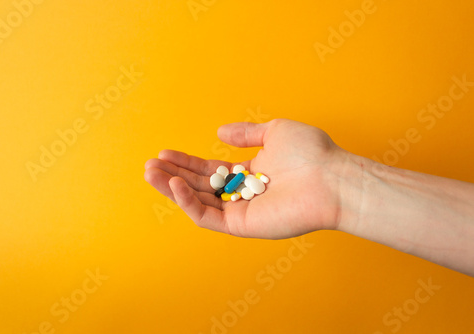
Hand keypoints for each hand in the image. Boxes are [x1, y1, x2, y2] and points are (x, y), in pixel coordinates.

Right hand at [144, 119, 351, 238]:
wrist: (332, 178)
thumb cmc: (311, 153)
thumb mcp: (275, 131)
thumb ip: (246, 133)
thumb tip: (219, 133)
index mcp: (248, 174)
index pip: (209, 169)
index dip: (186, 161)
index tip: (165, 152)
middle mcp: (242, 194)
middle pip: (199, 185)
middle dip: (173, 174)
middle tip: (150, 164)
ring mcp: (241, 211)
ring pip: (198, 201)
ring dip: (172, 188)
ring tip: (151, 173)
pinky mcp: (242, 226)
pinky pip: (208, 216)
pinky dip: (188, 202)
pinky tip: (175, 185)